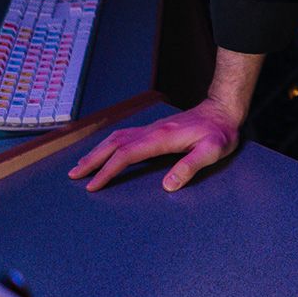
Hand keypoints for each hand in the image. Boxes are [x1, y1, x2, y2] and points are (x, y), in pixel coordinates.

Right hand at [67, 95, 242, 191]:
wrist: (223, 111)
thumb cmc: (220, 132)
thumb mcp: (212, 151)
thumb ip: (190, 166)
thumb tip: (167, 185)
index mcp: (161, 138)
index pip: (126, 155)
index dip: (108, 170)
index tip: (93, 185)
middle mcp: (151, 131)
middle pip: (114, 144)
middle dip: (92, 160)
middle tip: (74, 175)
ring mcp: (151, 128)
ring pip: (116, 138)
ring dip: (97, 151)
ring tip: (81, 165)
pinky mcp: (154, 129)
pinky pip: (124, 135)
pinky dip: (108, 144)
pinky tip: (105, 150)